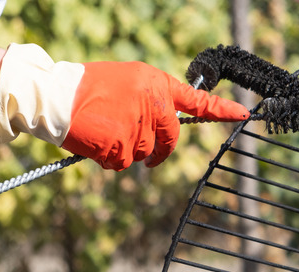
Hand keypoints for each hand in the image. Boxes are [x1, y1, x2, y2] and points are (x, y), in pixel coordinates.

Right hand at [63, 61, 249, 169]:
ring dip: (128, 150)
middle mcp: (153, 105)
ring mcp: (139, 127)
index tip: (243, 114)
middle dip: (160, 151)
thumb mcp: (128, 82)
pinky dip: (110, 159)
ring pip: (144, 154)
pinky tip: (96, 141)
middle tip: (148, 154)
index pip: (196, 100)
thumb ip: (151, 100)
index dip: (221, 109)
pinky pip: (123, 163)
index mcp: (156, 84)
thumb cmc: (88, 87)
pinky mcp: (122, 147)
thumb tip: (163, 124)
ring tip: (105, 131)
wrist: (55, 95)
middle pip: (169, 140)